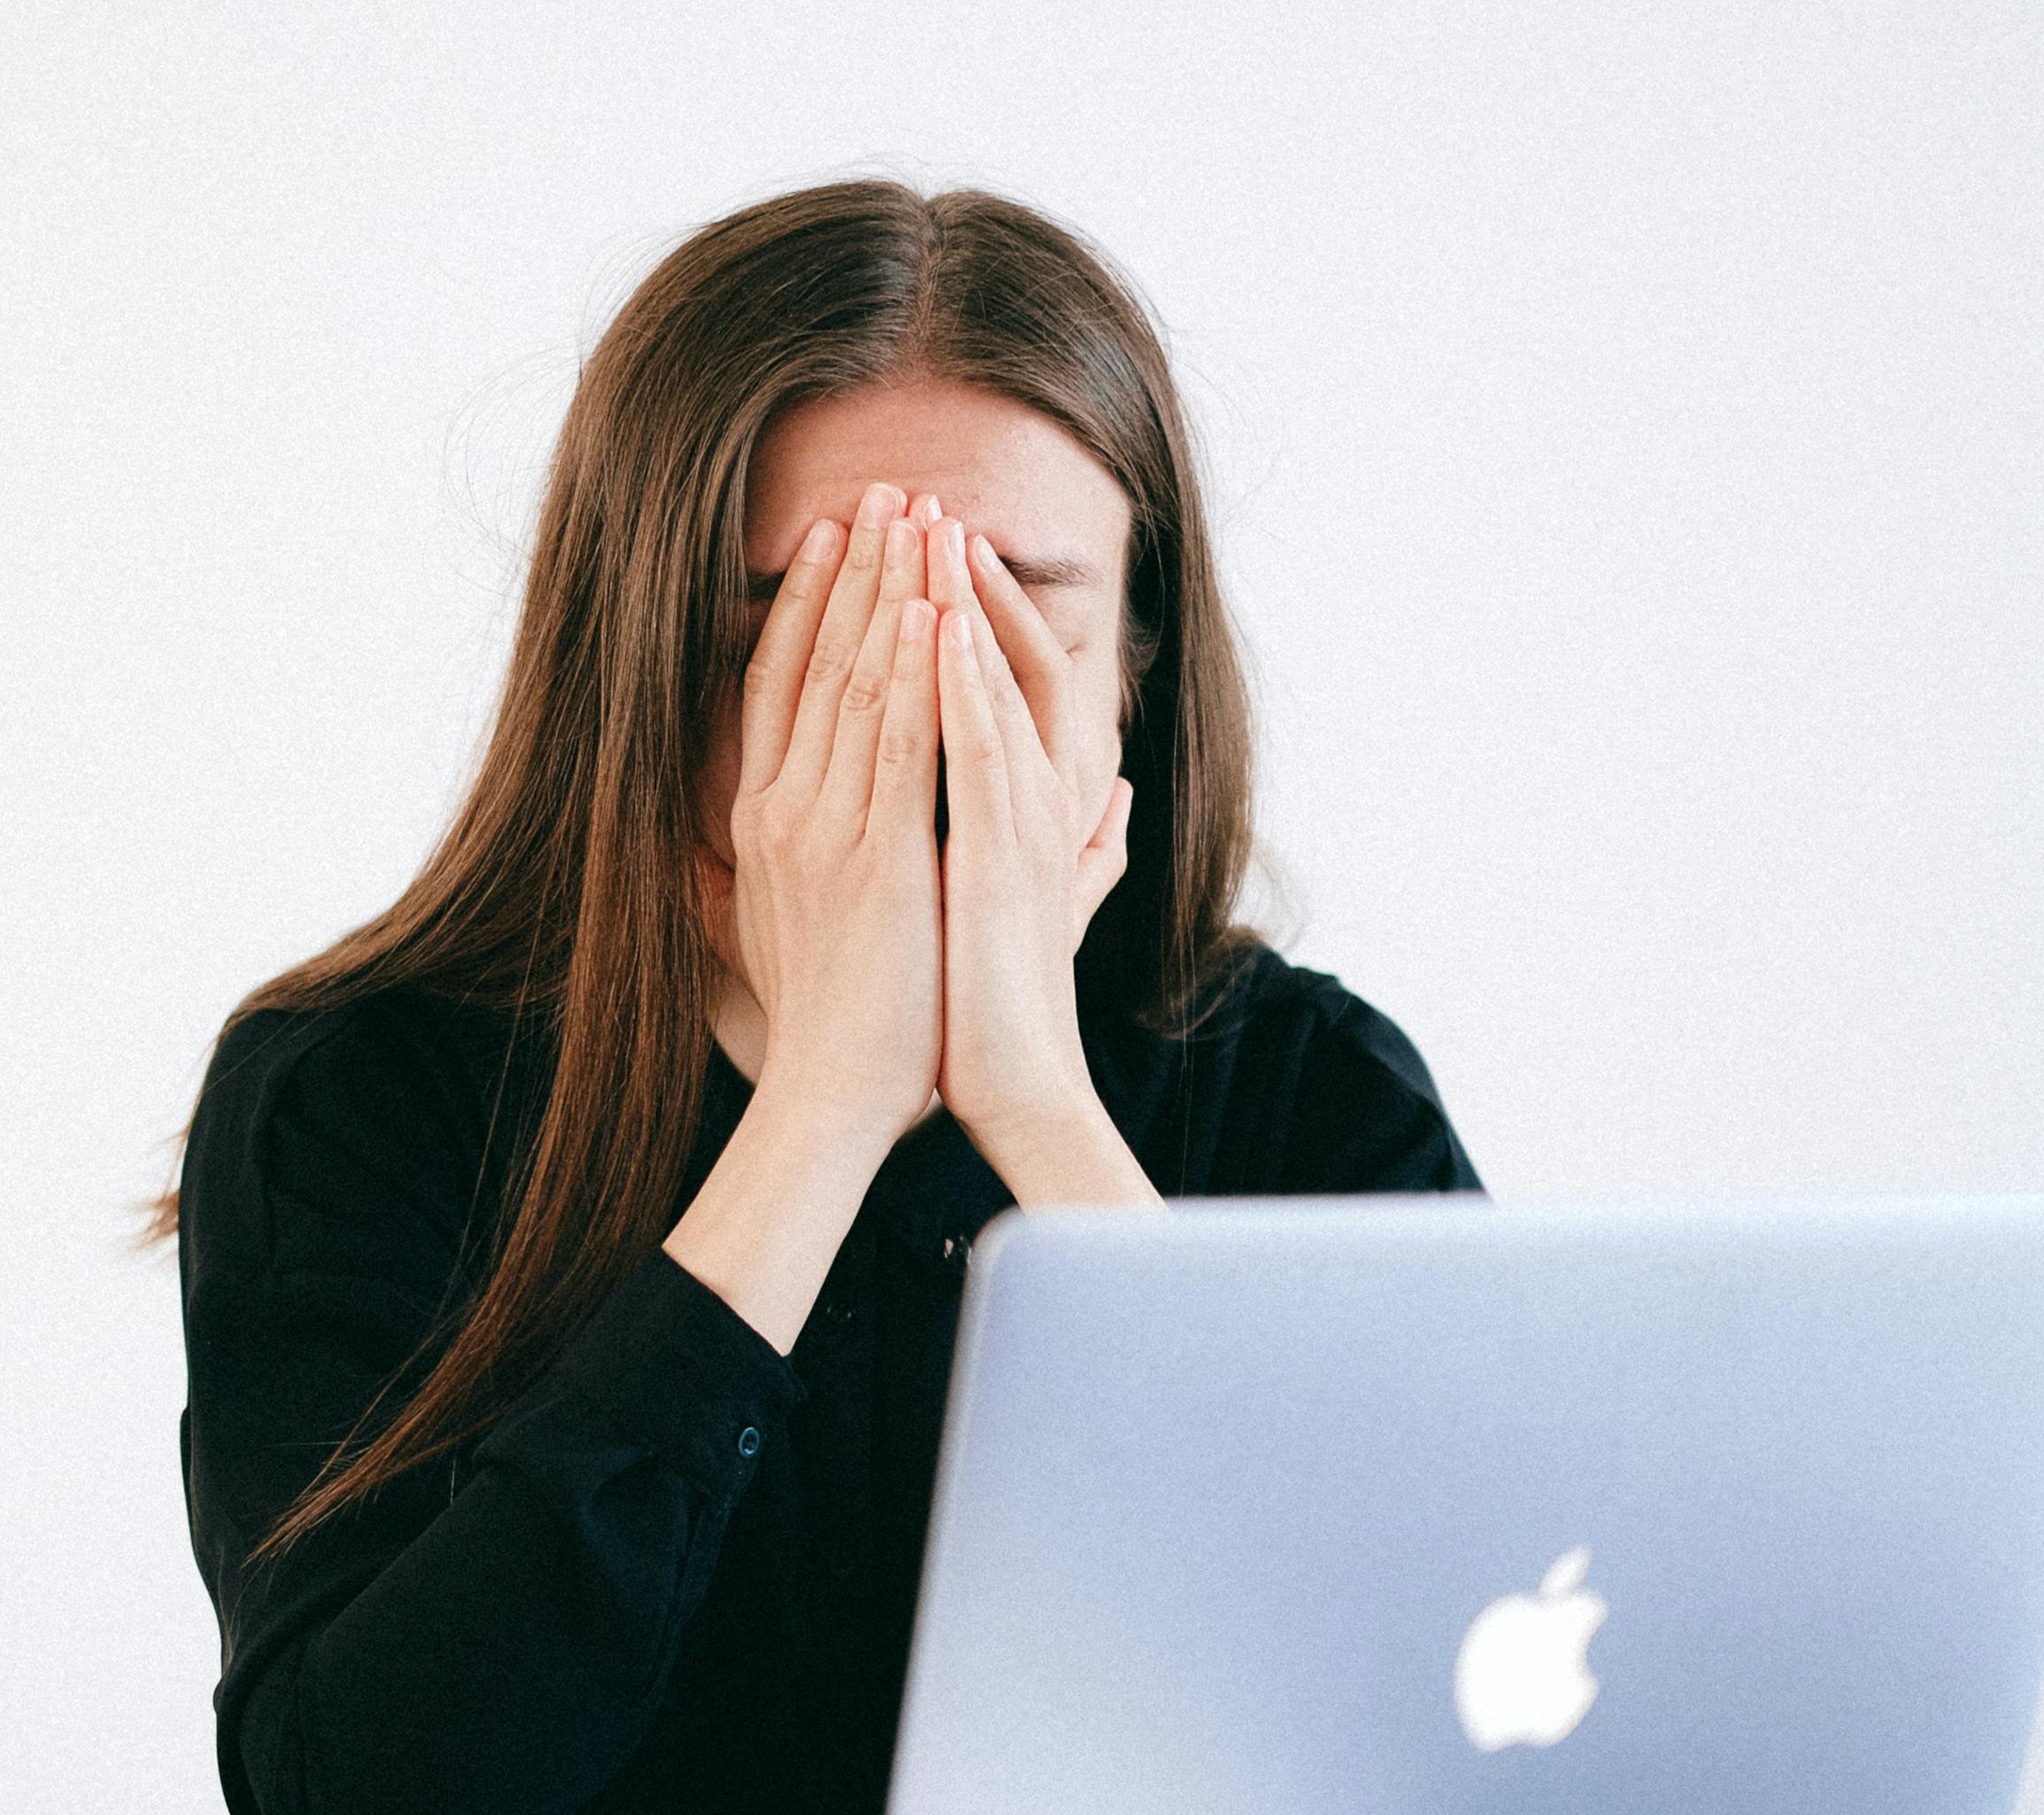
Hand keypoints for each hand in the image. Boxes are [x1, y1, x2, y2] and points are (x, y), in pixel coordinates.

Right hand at [712, 480, 945, 1155]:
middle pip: (816, 663)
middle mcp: (783, 811)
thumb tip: (738, 841)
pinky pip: (899, 743)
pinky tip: (936, 610)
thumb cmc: (822, 1022)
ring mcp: (826, 829)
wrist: (832, 1093)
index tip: (835, 536)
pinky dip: (917, 672)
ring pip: (859, 684)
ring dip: (892, 594)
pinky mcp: (877, 857)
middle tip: (887, 490)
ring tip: (919, 518)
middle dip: (856, 570)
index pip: (779, 684)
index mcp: (762, 820)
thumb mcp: (776, 926)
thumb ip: (768, 868)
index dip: (807, 603)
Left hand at [927, 510, 1133, 1161]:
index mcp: (1037, 803)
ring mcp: (1023, 823)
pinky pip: (976, 750)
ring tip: (929, 528)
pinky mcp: (997, 855)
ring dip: (961, 604)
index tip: (931, 546)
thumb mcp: (1039, 902)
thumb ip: (1085, 848)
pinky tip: (933, 627)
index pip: (1010, 677)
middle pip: (1001, 658)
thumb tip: (1121, 803)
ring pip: (992, 687)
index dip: (975, 608)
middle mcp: (1040, 798)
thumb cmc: (1005, 1003)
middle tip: (922, 500)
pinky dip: (959, 684)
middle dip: (960, 578)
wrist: (1014, 1084)